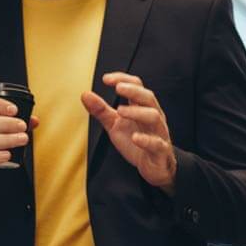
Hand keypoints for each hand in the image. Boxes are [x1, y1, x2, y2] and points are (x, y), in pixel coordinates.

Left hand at [82, 73, 176, 191]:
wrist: (153, 167)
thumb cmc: (136, 143)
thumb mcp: (115, 125)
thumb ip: (101, 111)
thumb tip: (85, 94)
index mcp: (142, 108)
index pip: (137, 86)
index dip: (123, 79)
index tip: (106, 79)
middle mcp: (153, 117)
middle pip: (148, 97)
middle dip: (133, 90)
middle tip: (118, 87)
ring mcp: (158, 133)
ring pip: (154, 116)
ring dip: (137, 112)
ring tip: (120, 111)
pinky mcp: (160, 151)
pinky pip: (157, 143)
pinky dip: (146, 140)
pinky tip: (135, 138)